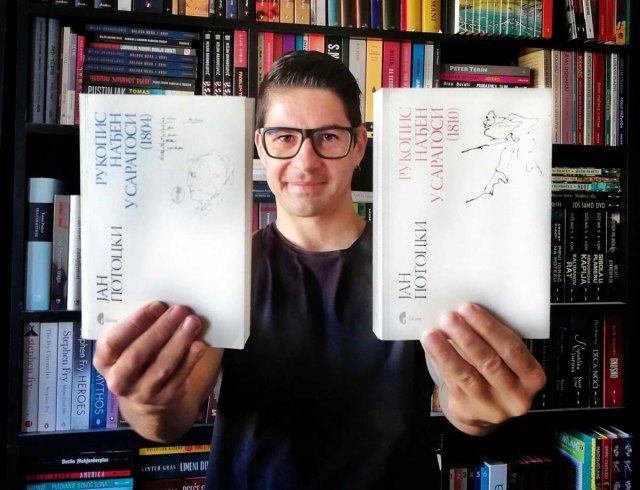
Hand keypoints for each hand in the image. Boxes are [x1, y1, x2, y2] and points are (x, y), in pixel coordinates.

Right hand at [93, 301, 220, 441]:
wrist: (147, 399)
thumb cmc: (140, 357)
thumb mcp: (130, 344)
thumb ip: (140, 326)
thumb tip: (165, 301)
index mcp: (105, 360)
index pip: (112, 342)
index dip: (134, 323)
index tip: (157, 305)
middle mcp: (119, 379)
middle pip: (137, 355)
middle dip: (160, 330)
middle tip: (179, 310)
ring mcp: (141, 392)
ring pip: (161, 367)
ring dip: (179, 342)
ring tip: (193, 323)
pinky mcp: (164, 399)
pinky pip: (179, 377)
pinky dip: (190, 359)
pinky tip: (200, 344)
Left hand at [420, 302, 545, 435]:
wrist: (486, 408)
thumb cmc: (498, 370)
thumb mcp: (507, 359)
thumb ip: (496, 339)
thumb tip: (467, 311)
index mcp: (532, 376)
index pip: (512, 349)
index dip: (489, 328)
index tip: (468, 308)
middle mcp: (516, 395)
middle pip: (490, 362)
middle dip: (467, 336)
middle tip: (449, 317)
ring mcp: (492, 406)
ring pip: (467, 375)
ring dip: (447, 350)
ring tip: (433, 333)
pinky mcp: (469, 409)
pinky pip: (452, 382)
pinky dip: (440, 361)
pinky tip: (431, 346)